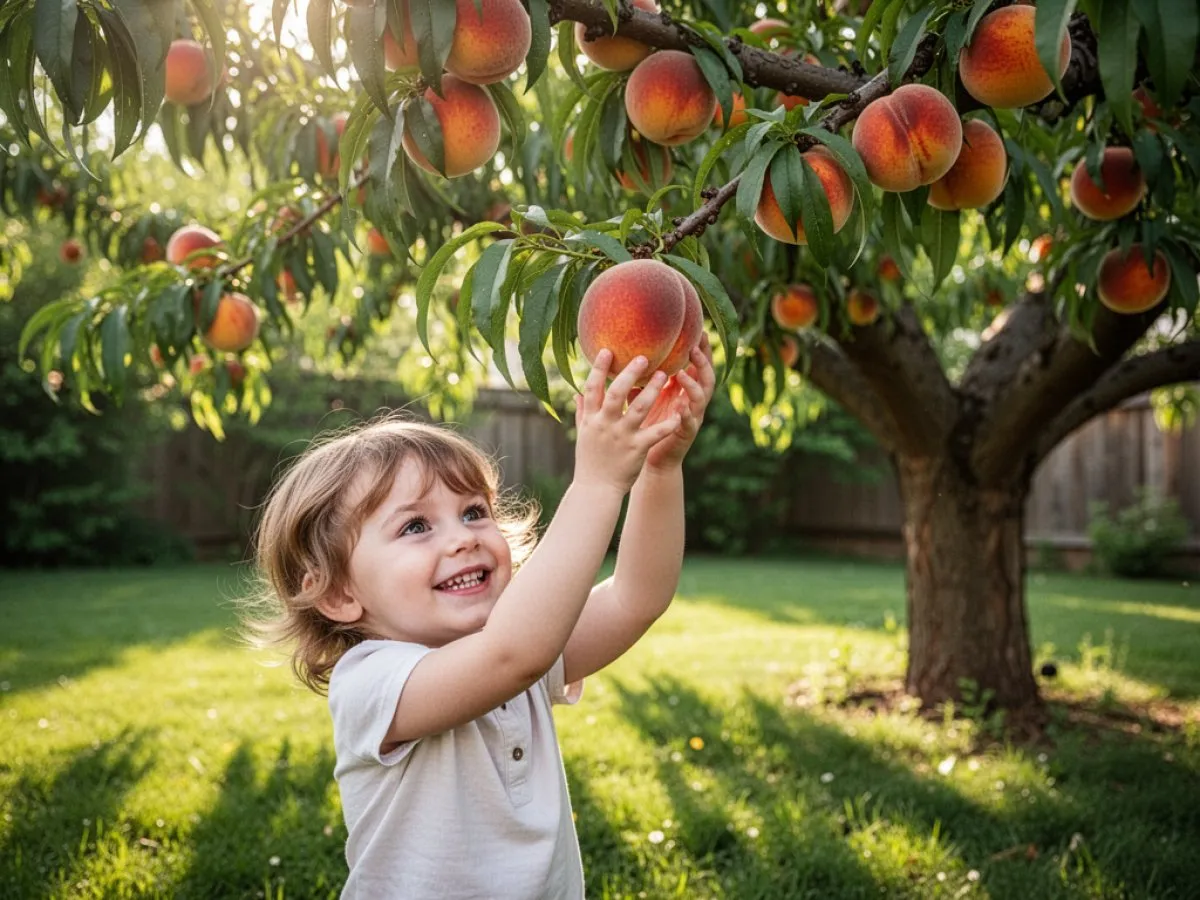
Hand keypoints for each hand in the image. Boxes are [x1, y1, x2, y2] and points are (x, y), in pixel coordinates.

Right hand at [573, 350, 681, 494]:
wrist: (595, 491)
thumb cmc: (590, 462)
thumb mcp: (583, 435)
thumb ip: (582, 412)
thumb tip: (576, 394)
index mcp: (592, 419)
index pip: (592, 388)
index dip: (598, 368)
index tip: (607, 350)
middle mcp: (606, 424)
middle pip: (616, 393)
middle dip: (630, 373)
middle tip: (645, 356)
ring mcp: (622, 437)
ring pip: (638, 409)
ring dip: (652, 390)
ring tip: (665, 375)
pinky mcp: (637, 449)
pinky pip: (655, 433)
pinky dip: (667, 424)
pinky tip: (679, 414)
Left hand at [642, 334, 714, 471]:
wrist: (650, 459)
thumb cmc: (647, 426)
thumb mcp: (644, 397)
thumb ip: (641, 379)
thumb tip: (624, 355)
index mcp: (683, 390)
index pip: (696, 364)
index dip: (699, 347)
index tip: (696, 328)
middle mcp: (691, 401)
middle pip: (706, 376)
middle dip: (704, 360)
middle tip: (696, 345)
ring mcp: (692, 418)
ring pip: (701, 397)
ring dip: (694, 384)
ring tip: (683, 373)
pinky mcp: (686, 435)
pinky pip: (689, 423)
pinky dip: (686, 414)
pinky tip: (681, 407)